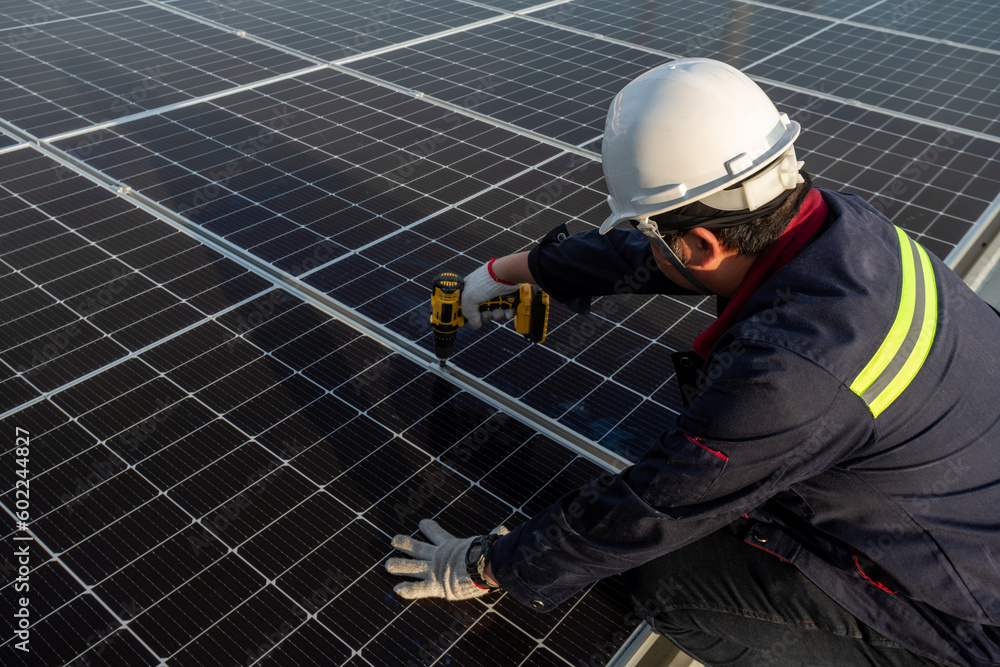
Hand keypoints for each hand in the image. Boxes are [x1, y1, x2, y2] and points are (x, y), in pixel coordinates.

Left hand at [386, 519, 507, 599]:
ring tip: (387, 564)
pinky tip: (396, 590)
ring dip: (399, 565)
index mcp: (452, 545)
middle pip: (418, 548)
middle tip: (393, 539)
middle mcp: (439, 556)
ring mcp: (434, 570)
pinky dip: (407, 589)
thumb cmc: (488, 554)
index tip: (422, 522)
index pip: (438, 534)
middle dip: (406, 544)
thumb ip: (494, 536)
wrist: (482, 565)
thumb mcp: (490, 542)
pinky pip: (417, 588)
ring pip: (412, 566)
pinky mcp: (434, 584)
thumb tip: (504, 530)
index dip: (430, 528)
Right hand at [461, 261, 519, 329]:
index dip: (469, 315)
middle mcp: (482, 293)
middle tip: (487, 313)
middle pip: (482, 313)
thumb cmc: (484, 282)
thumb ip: (468, 313)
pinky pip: (506, 311)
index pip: (467, 307)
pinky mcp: (507, 297)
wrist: (505, 274)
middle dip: (485, 316)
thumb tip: (474, 324)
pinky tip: (507, 310)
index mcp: (469, 291)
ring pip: (494, 313)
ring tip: (498, 310)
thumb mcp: (469, 298)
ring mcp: (495, 295)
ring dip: (497, 315)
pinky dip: (507, 313)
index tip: (472, 320)